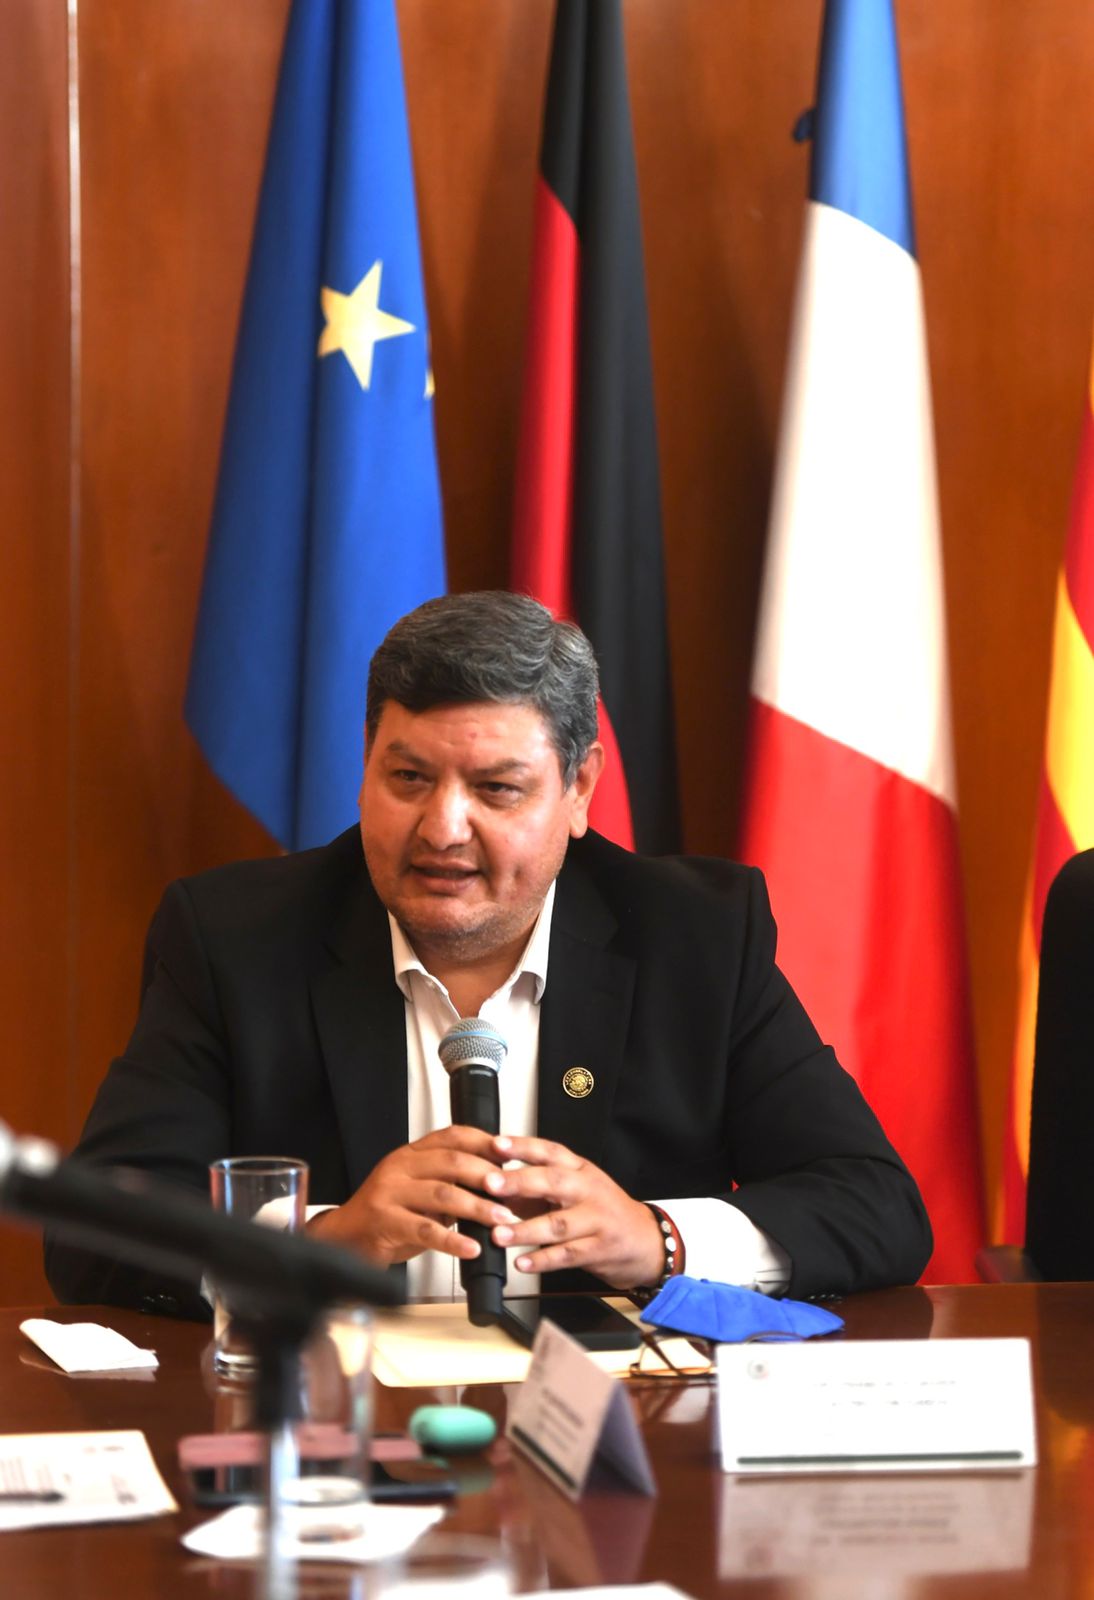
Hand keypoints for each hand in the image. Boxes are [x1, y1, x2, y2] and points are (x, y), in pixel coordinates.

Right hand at [305, 1126, 519, 1265]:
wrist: (346, 1237)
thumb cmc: (388, 1214)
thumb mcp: (420, 1190)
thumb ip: (451, 1183)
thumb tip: (498, 1183)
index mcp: (412, 1154)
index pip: (452, 1136)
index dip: (483, 1142)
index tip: (509, 1152)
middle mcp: (400, 1167)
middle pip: (451, 1162)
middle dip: (486, 1175)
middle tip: (510, 1189)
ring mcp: (390, 1192)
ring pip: (442, 1194)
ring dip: (477, 1207)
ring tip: (500, 1218)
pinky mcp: (385, 1221)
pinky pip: (426, 1230)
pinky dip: (453, 1241)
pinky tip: (471, 1248)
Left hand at [482, 1135, 664, 1288]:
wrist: (645, 1241)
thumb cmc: (603, 1212)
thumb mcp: (573, 1191)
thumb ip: (535, 1189)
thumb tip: (495, 1185)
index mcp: (580, 1170)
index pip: (550, 1151)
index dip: (523, 1146)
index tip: (496, 1145)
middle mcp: (588, 1190)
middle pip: (554, 1181)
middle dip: (519, 1182)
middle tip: (490, 1184)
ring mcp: (596, 1220)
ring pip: (558, 1223)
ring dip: (525, 1230)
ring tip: (498, 1234)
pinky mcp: (599, 1249)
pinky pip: (567, 1255)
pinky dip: (542, 1260)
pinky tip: (522, 1263)